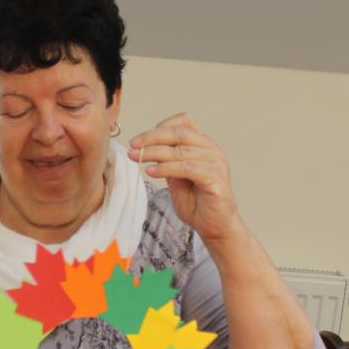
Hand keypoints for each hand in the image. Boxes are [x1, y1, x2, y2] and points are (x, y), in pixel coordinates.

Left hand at [129, 113, 244, 244]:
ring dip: (153, 152)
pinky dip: (165, 168)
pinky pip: (186, 168)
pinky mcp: (215, 179)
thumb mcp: (175, 176)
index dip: (160, 126)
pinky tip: (150, 171)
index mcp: (203, 145)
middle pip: (179, 133)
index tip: (138, 139)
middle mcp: (212, 150)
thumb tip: (144, 146)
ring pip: (180, 151)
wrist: (214, 226)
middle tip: (132, 145)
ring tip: (136, 158)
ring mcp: (216, 163)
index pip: (183, 121)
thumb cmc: (196, 202)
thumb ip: (165, 160)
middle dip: (151, 138)